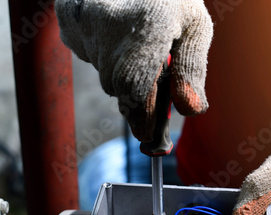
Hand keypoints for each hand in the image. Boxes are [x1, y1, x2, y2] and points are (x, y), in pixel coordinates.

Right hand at [55, 0, 212, 140]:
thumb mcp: (196, 27)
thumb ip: (193, 70)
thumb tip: (190, 110)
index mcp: (149, 22)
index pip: (135, 86)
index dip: (141, 116)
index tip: (148, 135)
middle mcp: (110, 21)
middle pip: (119, 85)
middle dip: (138, 98)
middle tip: (153, 92)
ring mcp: (84, 20)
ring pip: (105, 73)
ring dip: (124, 75)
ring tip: (140, 50)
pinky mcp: (69, 19)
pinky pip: (89, 57)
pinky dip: (107, 57)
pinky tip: (120, 37)